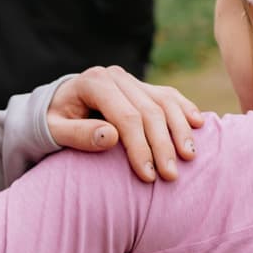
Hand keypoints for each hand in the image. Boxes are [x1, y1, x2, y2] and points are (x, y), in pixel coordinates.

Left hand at [48, 66, 204, 182]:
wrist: (57, 105)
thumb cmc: (54, 122)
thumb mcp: (54, 131)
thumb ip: (77, 134)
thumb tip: (110, 137)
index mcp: (94, 82)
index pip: (126, 116)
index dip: (139, 146)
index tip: (147, 175)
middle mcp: (115, 76)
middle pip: (149, 111)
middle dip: (162, 145)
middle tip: (170, 176)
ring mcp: (132, 80)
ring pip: (165, 102)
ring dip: (180, 130)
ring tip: (189, 157)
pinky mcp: (143, 86)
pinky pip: (169, 95)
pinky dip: (185, 109)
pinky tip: (198, 125)